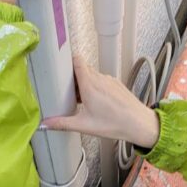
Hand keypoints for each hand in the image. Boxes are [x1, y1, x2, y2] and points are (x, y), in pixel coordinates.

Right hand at [41, 56, 159, 149]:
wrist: (140, 124)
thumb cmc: (115, 124)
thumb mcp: (84, 125)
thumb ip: (62, 123)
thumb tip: (46, 124)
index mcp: (90, 84)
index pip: (77, 61)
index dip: (67, 62)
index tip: (60, 68)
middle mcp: (100, 78)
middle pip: (82, 69)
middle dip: (73, 78)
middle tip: (67, 91)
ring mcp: (110, 80)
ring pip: (93, 75)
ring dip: (85, 83)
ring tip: (81, 100)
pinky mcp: (117, 85)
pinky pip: (102, 80)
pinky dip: (96, 87)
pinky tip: (95, 102)